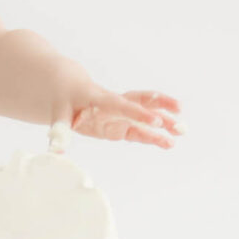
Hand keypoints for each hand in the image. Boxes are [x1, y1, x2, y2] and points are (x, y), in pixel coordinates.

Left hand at [52, 85, 183, 149]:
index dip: (137, 112)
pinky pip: (141, 129)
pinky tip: (169, 142)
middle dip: (160, 105)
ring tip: (183, 130)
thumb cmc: (64, 99)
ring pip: (147, 114)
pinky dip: (155, 135)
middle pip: (141, 101)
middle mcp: (115, 104)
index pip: (121, 104)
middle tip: (179, 114)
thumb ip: (60, 130)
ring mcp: (121, 113)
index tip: (155, 119)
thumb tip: (55, 150)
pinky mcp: (122, 123)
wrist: (68, 88)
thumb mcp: (59, 113)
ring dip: (164, 120)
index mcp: (100, 98)